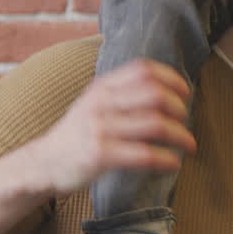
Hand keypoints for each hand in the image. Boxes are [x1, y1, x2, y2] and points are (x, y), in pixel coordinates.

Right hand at [29, 59, 194, 196]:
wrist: (43, 163)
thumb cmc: (80, 133)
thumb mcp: (95, 103)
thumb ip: (124, 93)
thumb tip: (169, 91)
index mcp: (103, 87)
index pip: (143, 70)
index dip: (171, 78)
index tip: (185, 93)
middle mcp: (101, 103)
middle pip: (155, 95)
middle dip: (179, 107)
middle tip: (186, 120)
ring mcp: (100, 129)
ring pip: (155, 124)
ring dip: (180, 135)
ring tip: (189, 145)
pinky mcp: (100, 154)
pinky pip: (144, 154)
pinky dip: (166, 159)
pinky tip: (173, 163)